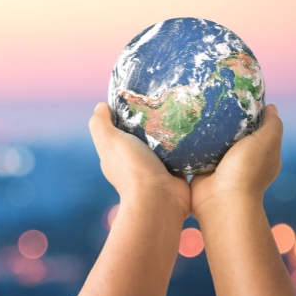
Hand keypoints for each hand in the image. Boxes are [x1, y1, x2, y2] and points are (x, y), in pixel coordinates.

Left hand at [89, 102, 190, 217]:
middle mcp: (134, 161)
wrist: (160, 199)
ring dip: (171, 131)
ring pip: (164, 143)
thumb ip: (100, 123)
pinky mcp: (175, 172)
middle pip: (143, 134)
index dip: (126, 113)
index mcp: (116, 153)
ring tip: (182, 110)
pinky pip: (182, 154)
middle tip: (165, 101)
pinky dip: (187, 144)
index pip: (119, 128)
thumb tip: (100, 106)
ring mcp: (156, 167)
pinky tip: (194, 129)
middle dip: (152, 120)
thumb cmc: (133, 168)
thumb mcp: (110, 141)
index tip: (139, 96)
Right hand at [190, 104, 282, 217]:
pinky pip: (200, 153)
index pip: (261, 130)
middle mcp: (245, 161)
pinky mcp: (205, 170)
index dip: (253, 115)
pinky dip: (196, 143)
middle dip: (228, 121)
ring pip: (218, 143)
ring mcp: (224, 166)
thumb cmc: (247, 169)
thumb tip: (271, 107)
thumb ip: (272, 124)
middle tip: (215, 102)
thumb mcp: (266, 141)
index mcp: (264, 155)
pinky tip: (188, 130)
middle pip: (237, 135)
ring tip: (199, 112)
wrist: (221, 198)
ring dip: (210, 132)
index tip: (239, 99)